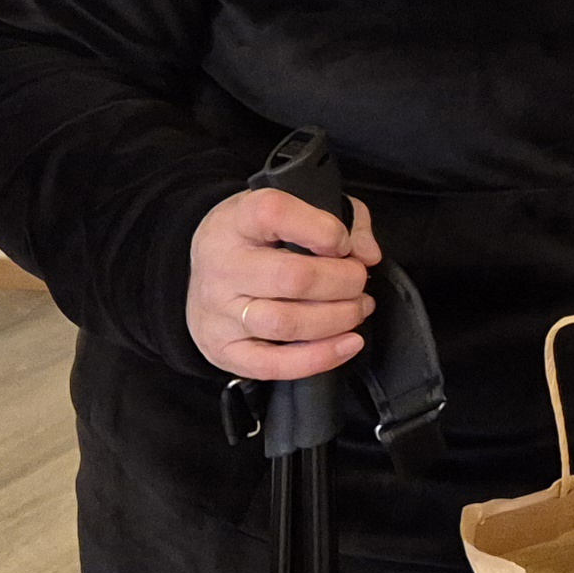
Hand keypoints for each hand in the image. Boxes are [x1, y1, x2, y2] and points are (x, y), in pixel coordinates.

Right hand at [185, 186, 381, 381]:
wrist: (206, 267)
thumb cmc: (255, 237)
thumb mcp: (291, 208)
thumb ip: (339, 220)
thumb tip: (367, 254)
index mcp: (237, 220)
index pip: (275, 213)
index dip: (322, 229)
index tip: (343, 242)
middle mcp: (223, 266)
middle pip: (293, 278)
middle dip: (343, 281)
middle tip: (359, 280)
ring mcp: (220, 311)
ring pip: (287, 323)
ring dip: (338, 319)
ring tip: (357, 308)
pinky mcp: (224, 349)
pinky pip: (274, 365)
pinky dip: (319, 358)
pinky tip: (347, 343)